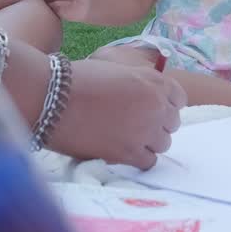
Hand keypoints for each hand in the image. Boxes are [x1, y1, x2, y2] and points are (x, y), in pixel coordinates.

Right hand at [47, 59, 186, 169]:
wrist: (51, 96)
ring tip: (125, 138)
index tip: (151, 109)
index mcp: (154, 81)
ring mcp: (145, 130)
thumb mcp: (118, 69)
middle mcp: (156, 105)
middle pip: (173, 123)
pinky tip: (121, 151)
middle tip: (134, 124)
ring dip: (148, 142)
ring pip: (164, 144)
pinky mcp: (129, 153)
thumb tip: (146, 98)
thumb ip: (139, 83)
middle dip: (157, 123)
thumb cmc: (77, 79)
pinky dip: (138, 159)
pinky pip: (149, 162)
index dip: (164, 104)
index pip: (179, 99)